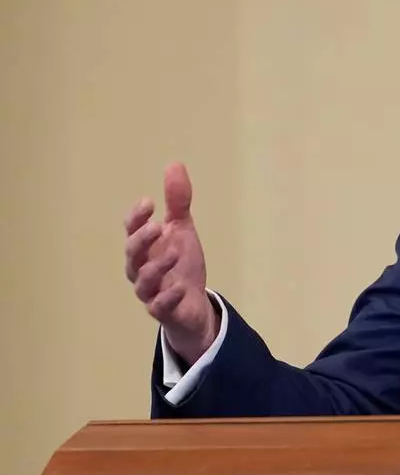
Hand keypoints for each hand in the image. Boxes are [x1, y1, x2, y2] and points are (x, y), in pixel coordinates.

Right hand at [124, 162, 216, 365]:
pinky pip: (159, 307)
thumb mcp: (182, 230)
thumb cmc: (180, 264)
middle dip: (142, 240)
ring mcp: (151, 291)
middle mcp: (141, 269)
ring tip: (175, 251)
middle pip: (132, 255)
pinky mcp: (164, 311)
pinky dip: (167, 298)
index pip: (132, 231)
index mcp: (144, 248)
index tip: (148, 202)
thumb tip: (174, 164)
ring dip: (158, 267)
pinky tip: (180, 287)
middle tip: (158, 227)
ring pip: (144, 281)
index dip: (136, 218)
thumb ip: (177, 202)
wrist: (193, 304)